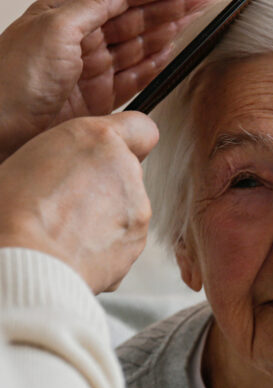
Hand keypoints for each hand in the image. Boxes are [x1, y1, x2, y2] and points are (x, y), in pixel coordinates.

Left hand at [0, 0, 218, 160]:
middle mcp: (81, 40)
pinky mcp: (97, 102)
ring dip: (168, 30)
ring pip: (139, 46)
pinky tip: (168, 53)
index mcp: (67, 14)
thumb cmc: (12, 80)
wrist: (1, 131)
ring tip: (195, 18)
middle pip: (137, 17)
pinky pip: (132, 78)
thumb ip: (91, 4)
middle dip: (173, 4)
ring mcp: (91, 72)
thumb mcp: (53, 28)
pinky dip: (152, 65)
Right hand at [0, 112, 158, 292]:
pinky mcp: (137, 241)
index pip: (140, 127)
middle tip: (70, 201)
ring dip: (107, 216)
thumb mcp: (33, 157)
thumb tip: (77, 166)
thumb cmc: (17, 209)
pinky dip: (107, 244)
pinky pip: (124, 239)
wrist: (29, 260)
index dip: (127, 142)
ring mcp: (137, 207)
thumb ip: (71, 155)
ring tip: (68, 230)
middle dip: (107, 184)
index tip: (112, 155)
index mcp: (99, 139)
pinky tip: (76, 249)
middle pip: (129, 172)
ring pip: (128, 207)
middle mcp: (126, 170)